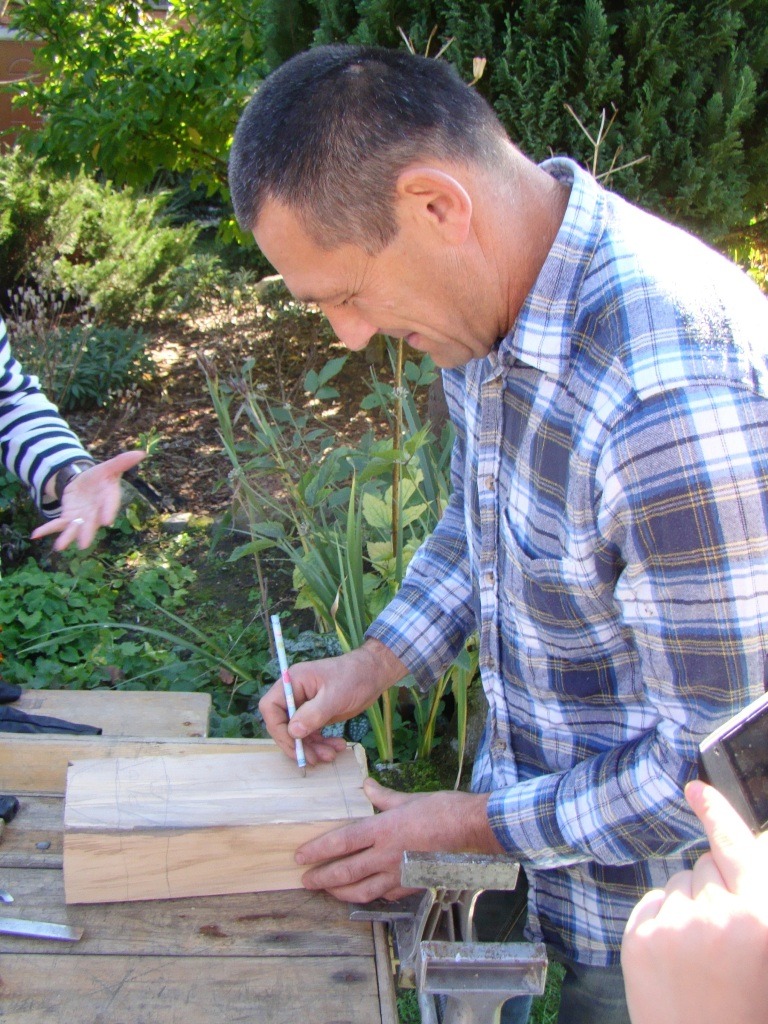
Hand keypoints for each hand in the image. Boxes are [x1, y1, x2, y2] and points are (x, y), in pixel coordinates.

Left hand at [31, 450, 145, 550]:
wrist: (87, 484)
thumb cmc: (101, 477)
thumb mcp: (109, 467)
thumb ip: (122, 462)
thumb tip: (142, 452)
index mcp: (108, 500)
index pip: (109, 506)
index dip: (108, 512)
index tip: (106, 521)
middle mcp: (96, 513)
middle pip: (91, 523)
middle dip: (86, 533)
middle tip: (82, 544)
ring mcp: (81, 517)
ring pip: (74, 528)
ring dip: (66, 537)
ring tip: (59, 546)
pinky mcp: (68, 517)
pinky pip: (57, 524)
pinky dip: (46, 529)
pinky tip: (35, 534)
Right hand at [259, 640, 407, 765]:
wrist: (374, 674)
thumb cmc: (354, 677)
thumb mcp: (335, 697)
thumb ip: (313, 714)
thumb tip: (293, 731)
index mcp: (293, 682)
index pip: (271, 707)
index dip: (277, 728)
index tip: (294, 744)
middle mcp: (295, 694)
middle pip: (283, 724)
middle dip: (297, 744)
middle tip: (313, 759)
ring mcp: (306, 705)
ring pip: (298, 733)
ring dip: (312, 747)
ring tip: (330, 755)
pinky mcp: (317, 714)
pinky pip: (312, 733)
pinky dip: (321, 743)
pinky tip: (337, 747)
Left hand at [295, 778, 502, 902]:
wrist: (471, 830)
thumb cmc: (441, 809)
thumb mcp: (408, 798)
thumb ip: (382, 797)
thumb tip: (366, 785)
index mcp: (383, 829)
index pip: (342, 842)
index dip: (318, 850)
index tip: (300, 856)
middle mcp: (387, 855)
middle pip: (346, 871)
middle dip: (322, 878)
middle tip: (305, 881)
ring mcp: (399, 873)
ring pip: (362, 891)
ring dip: (340, 892)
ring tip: (328, 891)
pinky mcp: (413, 884)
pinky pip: (385, 895)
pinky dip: (370, 895)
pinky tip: (362, 894)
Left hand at [621, 780, 767, 1023]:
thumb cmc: (747, 1006)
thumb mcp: (766, 950)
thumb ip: (754, 897)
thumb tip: (746, 847)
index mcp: (761, 921)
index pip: (736, 849)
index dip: (717, 814)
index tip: (696, 788)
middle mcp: (716, 918)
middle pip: (706, 864)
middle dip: (715, 885)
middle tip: (724, 936)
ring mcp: (673, 927)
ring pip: (678, 883)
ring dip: (688, 904)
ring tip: (700, 953)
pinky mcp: (640, 938)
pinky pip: (653, 902)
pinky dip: (662, 918)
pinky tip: (676, 956)